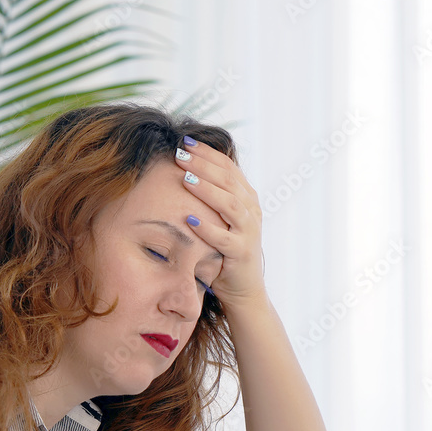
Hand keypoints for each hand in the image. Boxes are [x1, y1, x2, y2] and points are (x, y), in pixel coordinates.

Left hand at [174, 138, 265, 310]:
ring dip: (207, 190)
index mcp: (246, 198)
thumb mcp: (219, 219)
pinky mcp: (242, 253)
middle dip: (203, 165)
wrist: (242, 289)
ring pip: (230, 204)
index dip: (207, 153)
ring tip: (185, 179)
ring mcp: (249, 232)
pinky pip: (225, 238)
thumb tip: (180, 170)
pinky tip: (189, 219)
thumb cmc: (223, 251)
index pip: (228, 167)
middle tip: (180, 154)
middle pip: (229, 180)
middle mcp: (251, 211)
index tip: (185, 141)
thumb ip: (209, 197)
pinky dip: (207, 228)